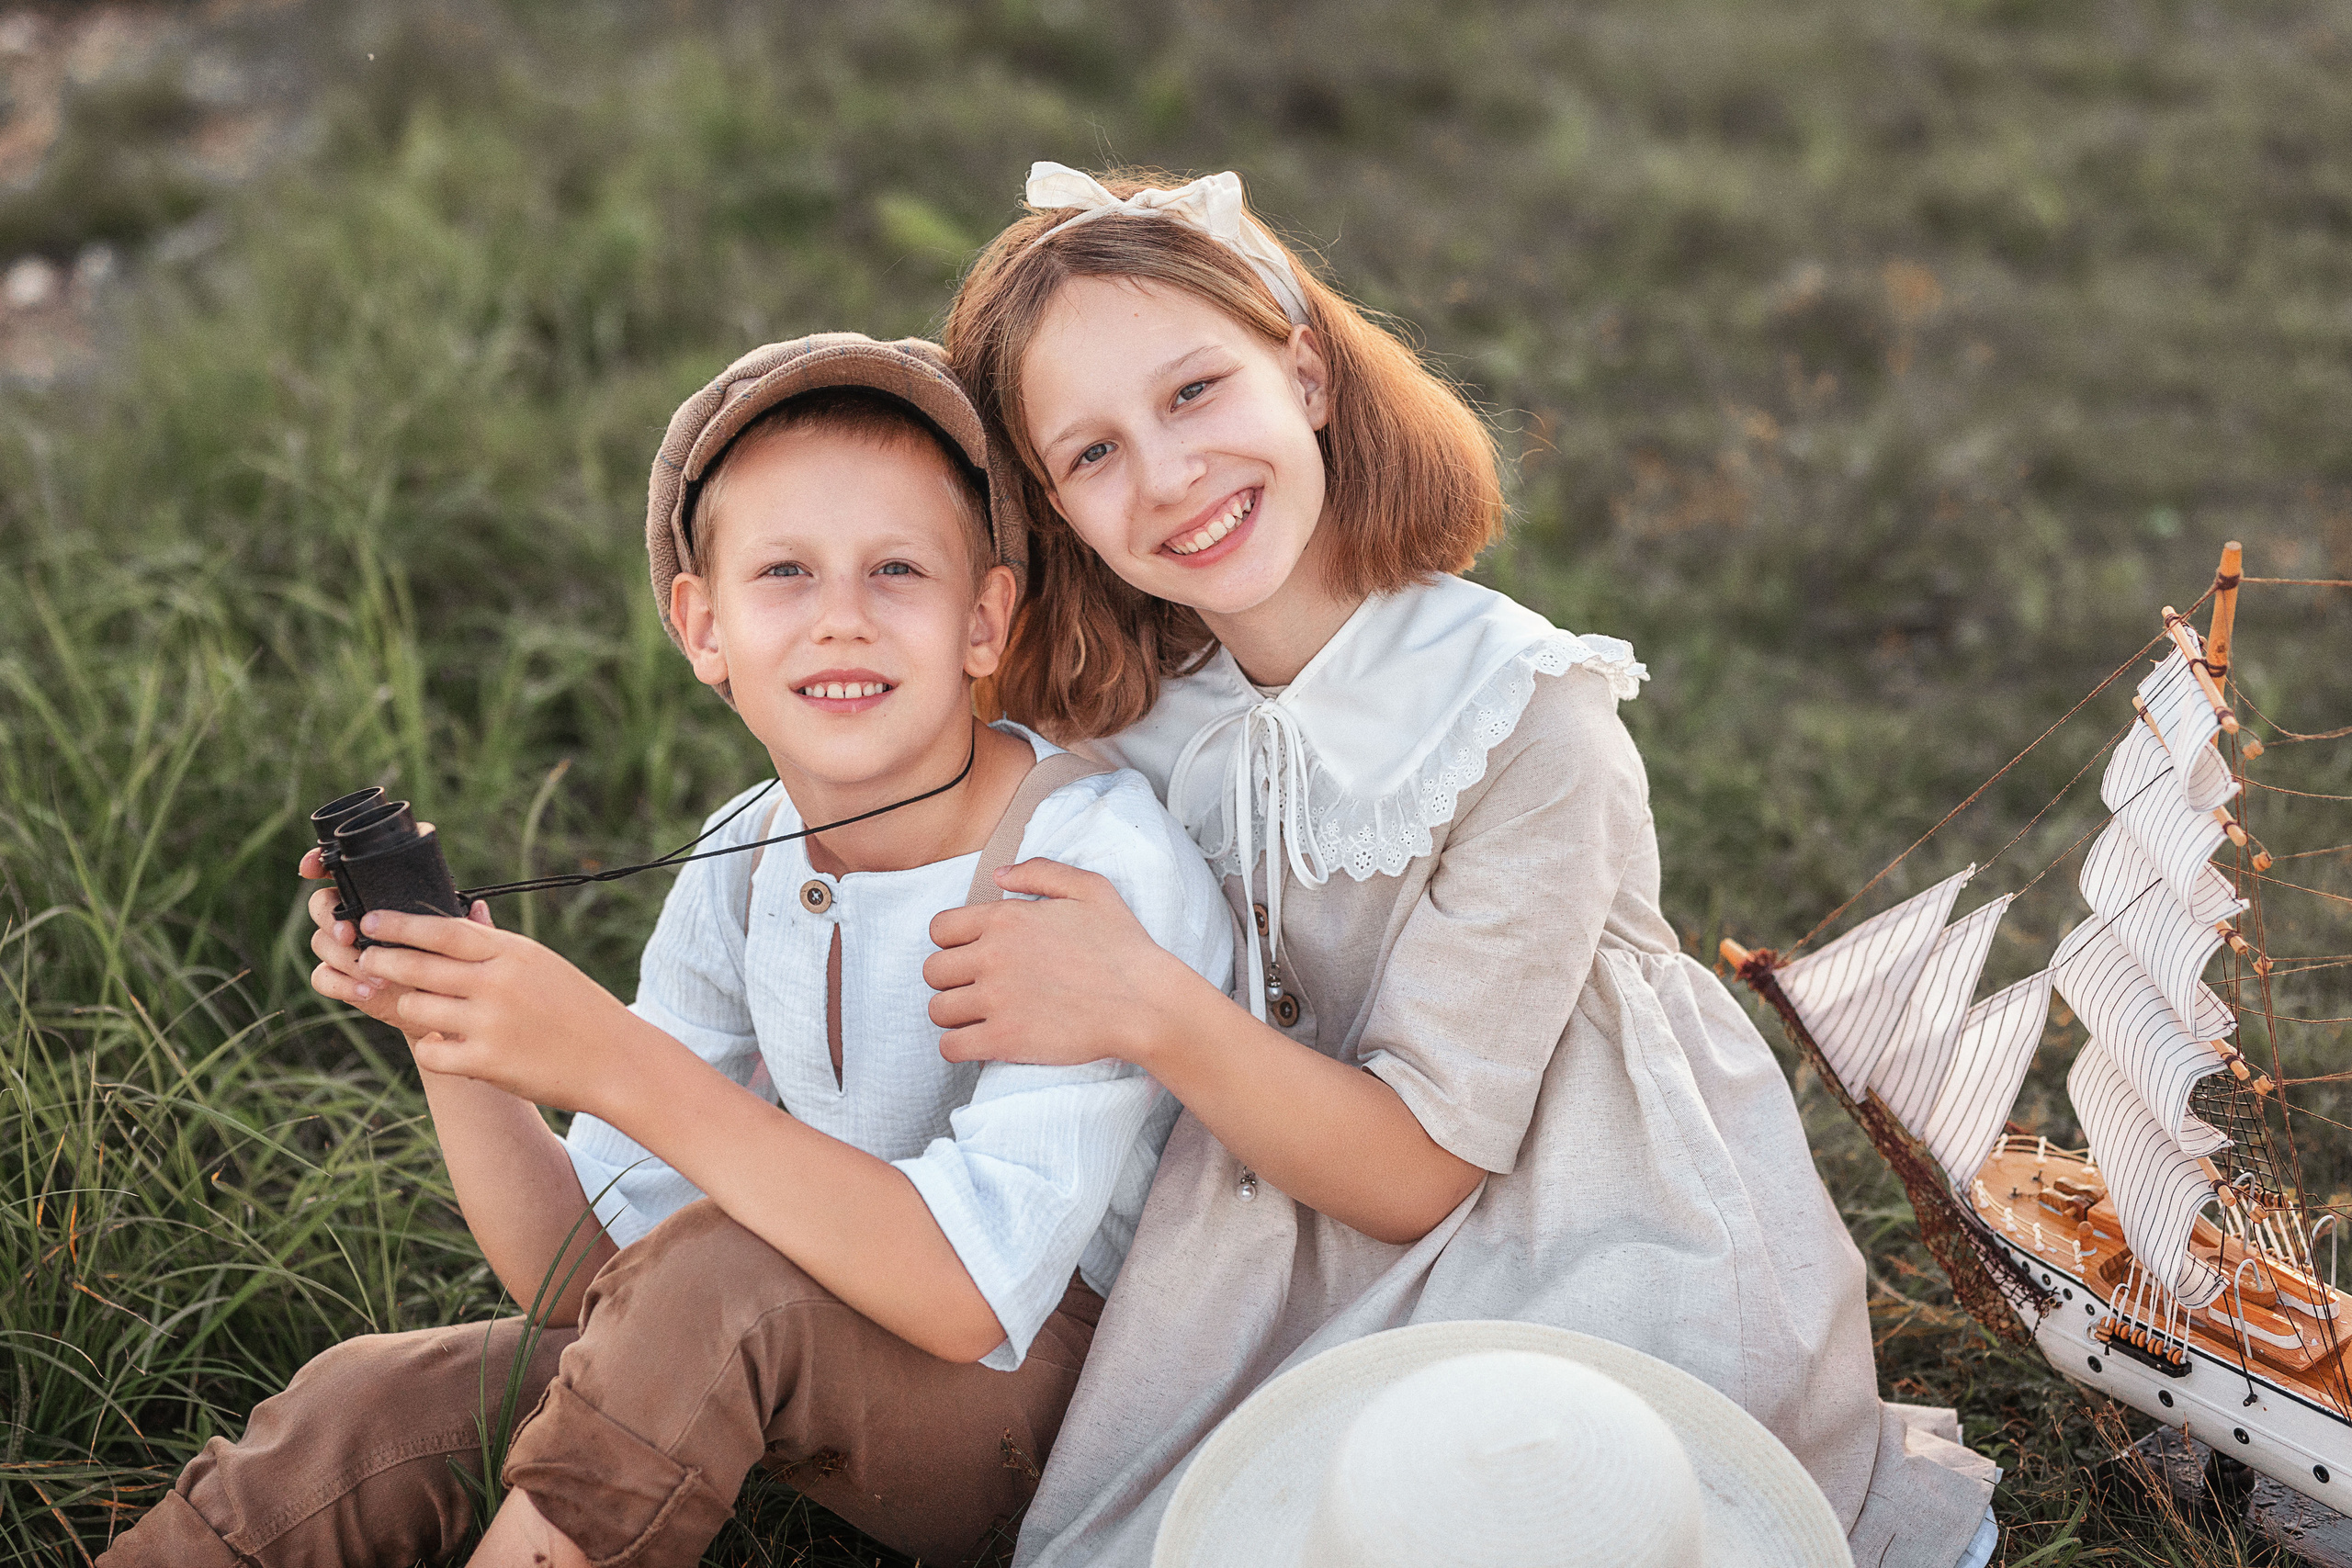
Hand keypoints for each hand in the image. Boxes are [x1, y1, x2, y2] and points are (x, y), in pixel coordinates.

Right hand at [300, 841, 491, 1039]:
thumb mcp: (462, 942)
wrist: (439, 1006)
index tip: (310, 868)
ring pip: (321, 942)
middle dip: (330, 918)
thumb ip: (469, 927)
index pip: (341, 873)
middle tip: (350, 936)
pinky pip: (322, 976)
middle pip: (322, 905)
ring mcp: (344, 950)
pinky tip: (365, 992)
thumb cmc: (449, 962)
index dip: (319, 864)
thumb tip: (479, 908)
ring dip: (344, 957)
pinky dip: (341, 984)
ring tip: (377, 975)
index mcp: (379, 898)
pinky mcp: (341, 979)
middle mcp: (356, 918)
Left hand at [350, 908, 648, 1115]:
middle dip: (382, 961)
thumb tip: (454, 923)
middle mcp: (498, 983)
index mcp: (513, 953)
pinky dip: (430, 1047)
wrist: (617, 1060)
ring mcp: (490, 1023)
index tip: (370, 920)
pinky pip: (430, 1051)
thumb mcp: (542, 965)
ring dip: (408, 1006)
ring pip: (415, 1007)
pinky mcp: (486, 1062)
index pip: (442, 929)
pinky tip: (441, 1045)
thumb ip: (496, 947)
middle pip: (417, 965)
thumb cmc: (579, 1010)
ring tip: (416, 1006)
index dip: (399, 924)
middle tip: (368, 960)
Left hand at [923, 858, 1208, 1069]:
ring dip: (954, 1014)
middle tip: (976, 987)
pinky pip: (951, 1046)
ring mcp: (996, 1000)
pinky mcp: (1004, 1040)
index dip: (952, 942)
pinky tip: (980, 1041)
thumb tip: (998, 875)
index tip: (972, 954)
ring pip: (938, 1010)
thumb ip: (1039, 871)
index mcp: (1006, 919)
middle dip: (950, 979)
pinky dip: (959, 1046)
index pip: (940, 929)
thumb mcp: (1090, 889)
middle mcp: (992, 957)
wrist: (1144, 1003)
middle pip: (933, 971)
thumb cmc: (1123, 946)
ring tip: (978, 1016)